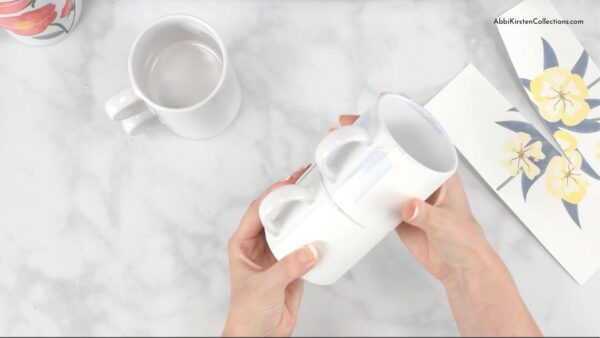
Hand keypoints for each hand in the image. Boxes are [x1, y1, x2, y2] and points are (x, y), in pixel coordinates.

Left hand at [223, 165, 318, 336]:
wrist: (259, 337)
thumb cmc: (247, 314)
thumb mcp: (265, 287)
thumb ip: (288, 267)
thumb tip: (311, 249)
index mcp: (242, 244)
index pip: (257, 210)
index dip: (273, 194)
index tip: (290, 183)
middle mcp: (258, 245)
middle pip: (274, 212)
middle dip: (288, 194)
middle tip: (306, 178)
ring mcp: (275, 253)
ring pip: (289, 224)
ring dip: (302, 210)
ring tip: (317, 194)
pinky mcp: (291, 264)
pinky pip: (303, 242)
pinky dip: (313, 233)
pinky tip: (324, 225)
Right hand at [337, 114, 491, 280]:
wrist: (459, 268)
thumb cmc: (465, 239)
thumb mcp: (447, 223)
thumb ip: (428, 215)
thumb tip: (408, 206)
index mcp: (440, 169)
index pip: (418, 136)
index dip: (396, 120)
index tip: (376, 112)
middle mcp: (421, 176)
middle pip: (393, 149)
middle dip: (369, 136)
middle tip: (346, 127)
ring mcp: (406, 193)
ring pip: (381, 170)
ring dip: (361, 161)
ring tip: (339, 151)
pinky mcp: (395, 211)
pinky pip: (375, 196)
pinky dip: (361, 189)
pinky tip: (346, 184)